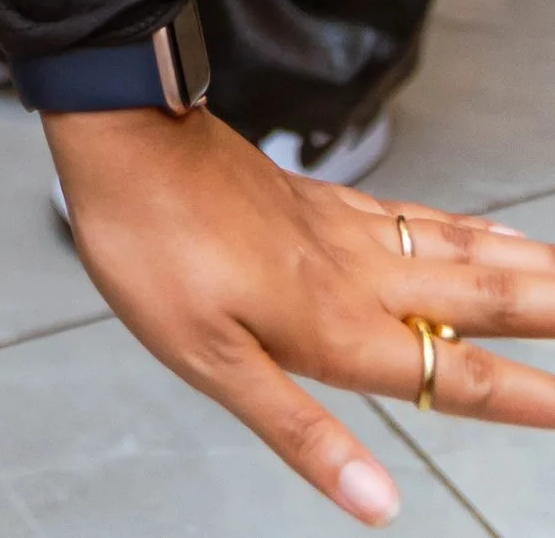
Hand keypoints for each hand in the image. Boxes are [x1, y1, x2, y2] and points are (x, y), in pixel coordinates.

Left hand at [51, 105, 554, 519]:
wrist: (124, 135)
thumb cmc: (153, 247)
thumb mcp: (209, 362)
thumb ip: (302, 433)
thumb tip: (375, 504)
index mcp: (338, 328)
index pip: (454, 374)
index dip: (524, 397)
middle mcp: (359, 275)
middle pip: (482, 297)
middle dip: (553, 308)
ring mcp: (344, 231)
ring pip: (461, 251)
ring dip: (528, 268)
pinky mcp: (322, 200)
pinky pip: (420, 217)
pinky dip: (472, 227)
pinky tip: (487, 230)